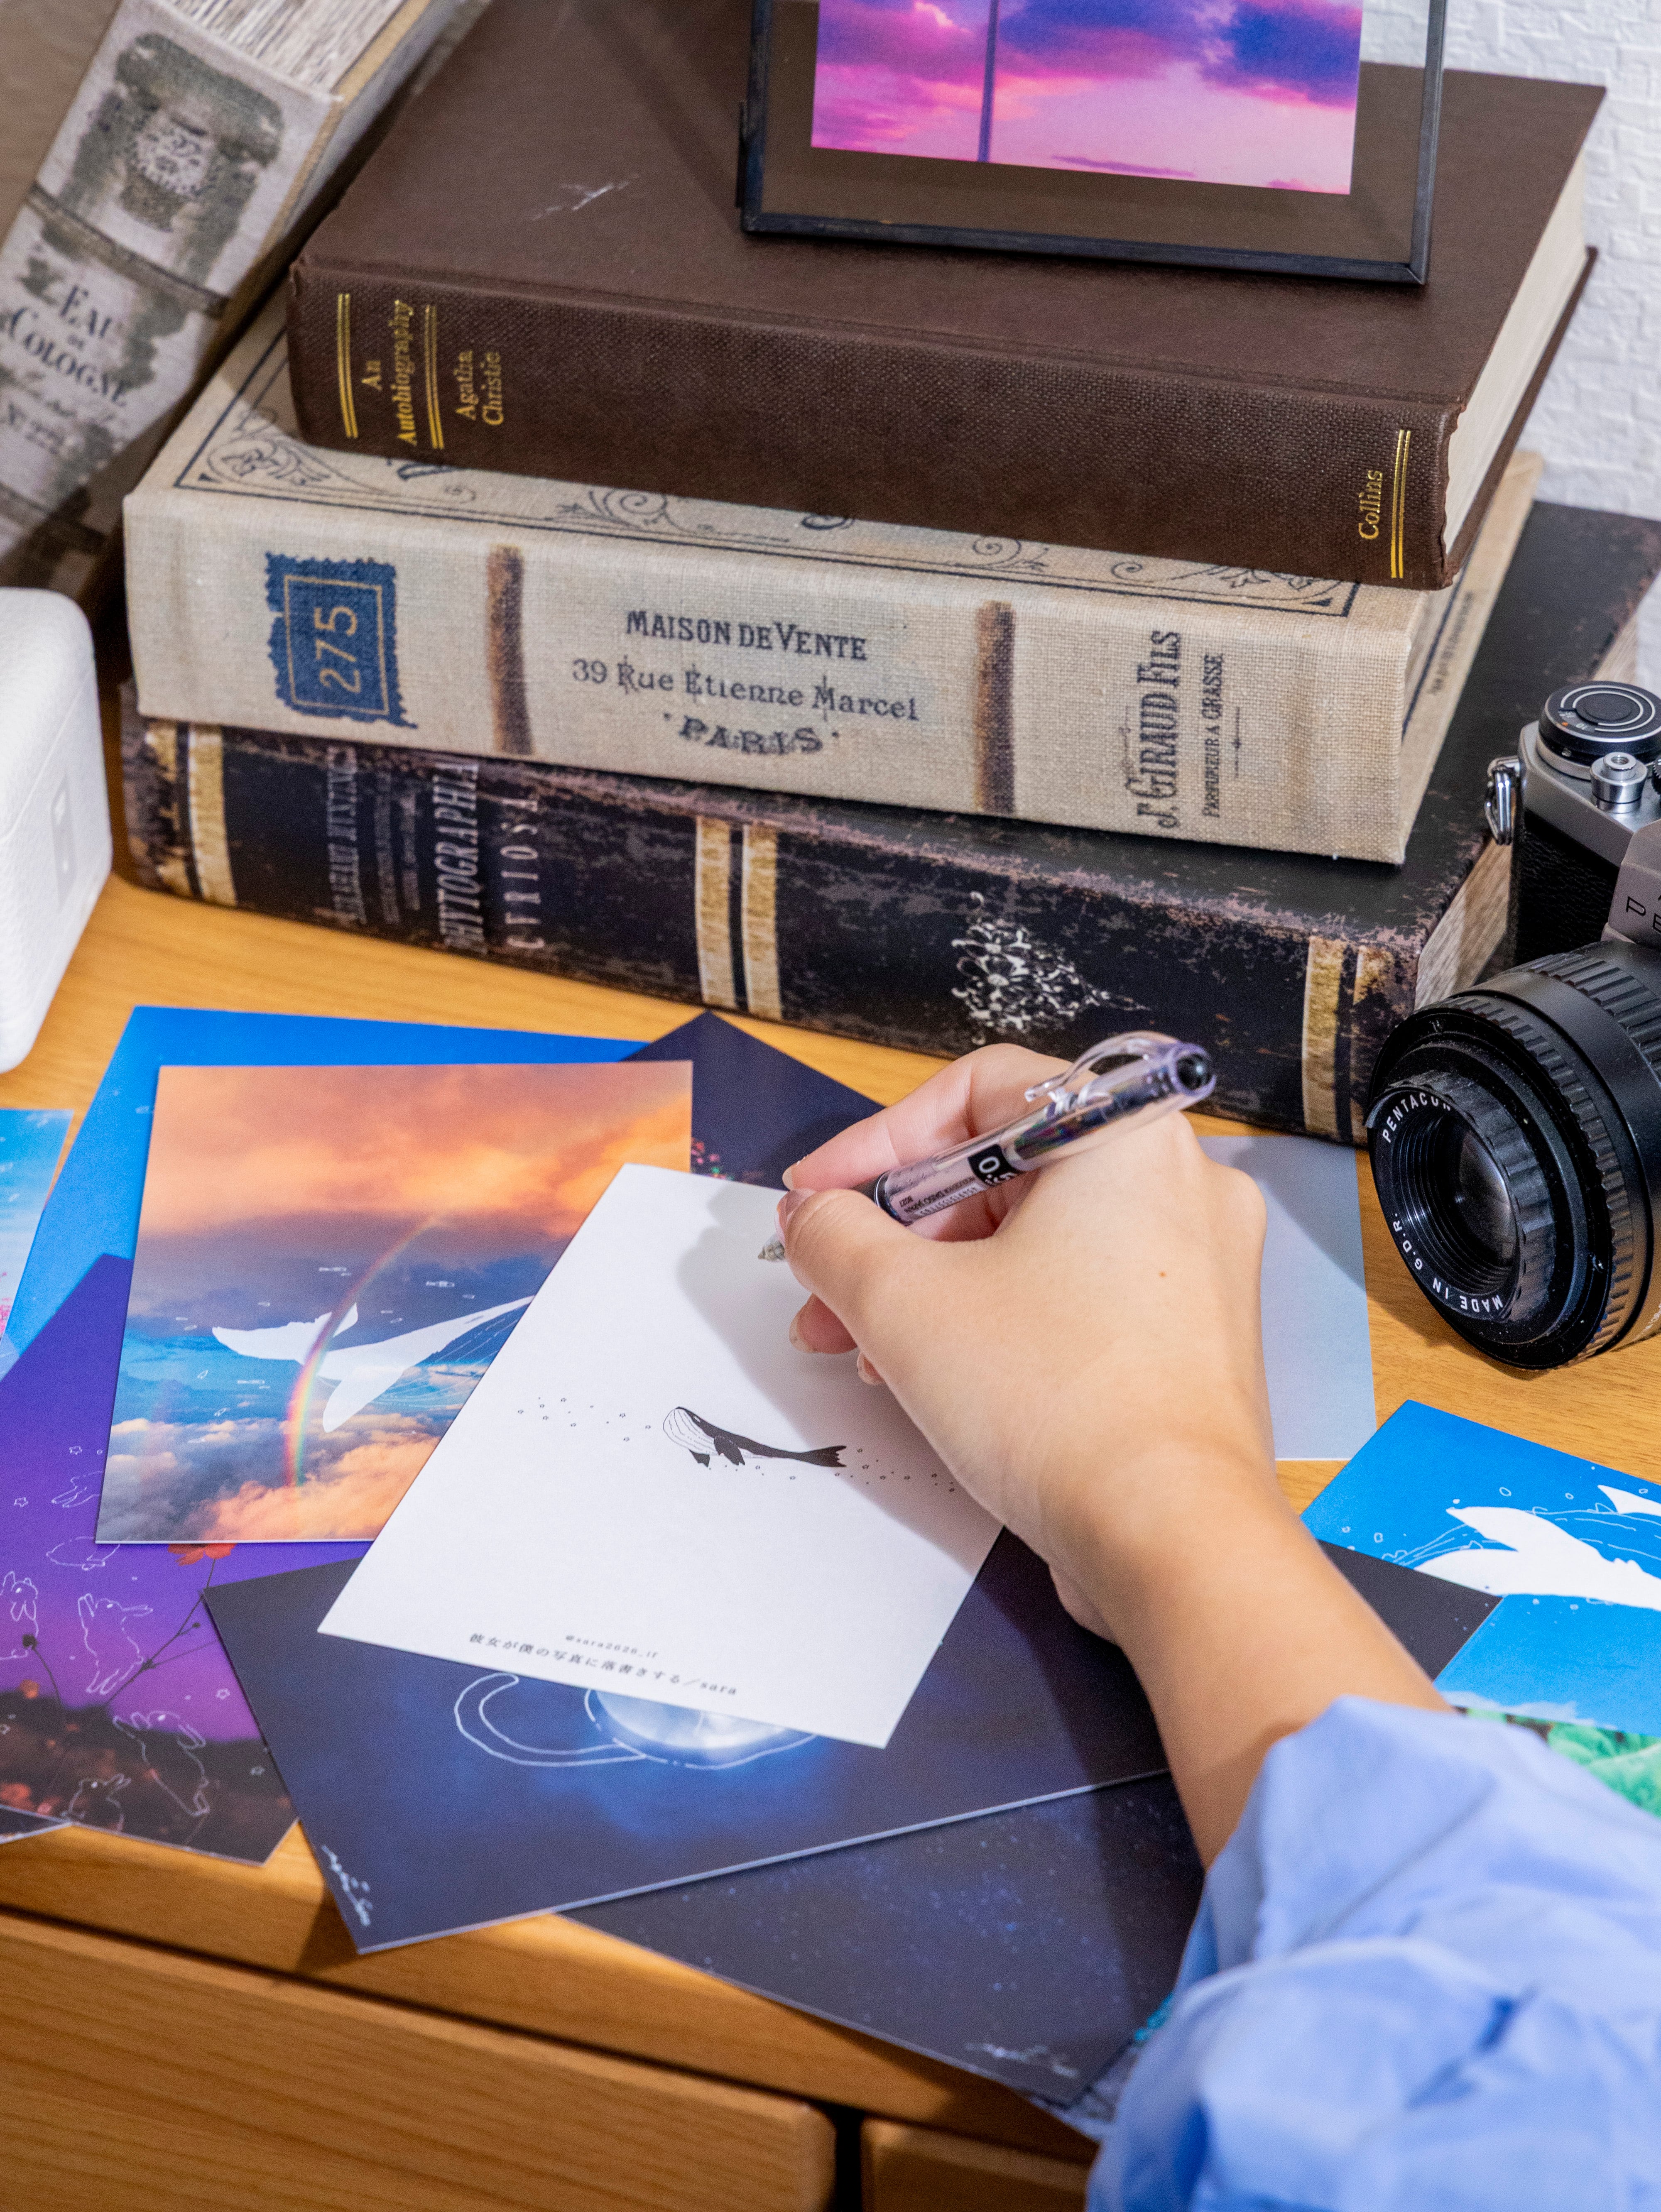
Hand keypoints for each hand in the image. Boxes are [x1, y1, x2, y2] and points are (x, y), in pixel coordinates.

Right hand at [778, 1044, 1276, 1603]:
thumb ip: (835, 1236)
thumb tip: (812, 1216)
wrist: (1173, 1540)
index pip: (978, 1090)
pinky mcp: (1188, 1342)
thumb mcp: (901, 1301)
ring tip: (858, 1347)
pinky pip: (1074, 1299)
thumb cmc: (1054, 1400)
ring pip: (1033, 1244)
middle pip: (1002, 1172)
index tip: (815, 1197)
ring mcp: (1194, 1269)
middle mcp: (1179, 1187)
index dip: (877, 1140)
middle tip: (826, 1287)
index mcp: (1126, 1138)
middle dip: (895, 1233)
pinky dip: (998, 1321)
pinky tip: (930, 1377)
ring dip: (933, 1285)